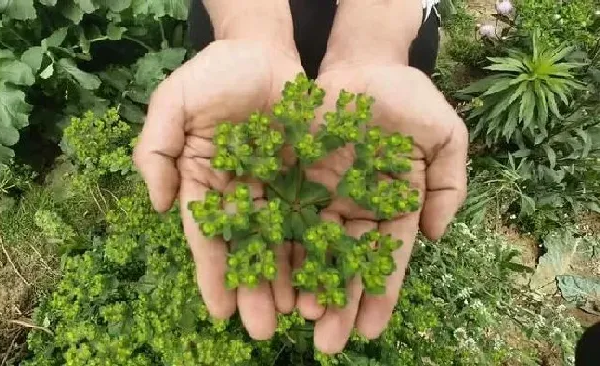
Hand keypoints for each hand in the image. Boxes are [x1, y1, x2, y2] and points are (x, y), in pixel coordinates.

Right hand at [133, 40, 302, 339]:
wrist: (261, 49)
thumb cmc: (213, 74)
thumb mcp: (172, 104)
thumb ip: (156, 151)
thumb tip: (157, 205)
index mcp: (204, 183)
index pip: (207, 236)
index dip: (213, 273)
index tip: (221, 310)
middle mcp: (240, 194)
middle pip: (248, 249)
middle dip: (254, 289)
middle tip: (263, 329)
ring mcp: (276, 188)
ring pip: (283, 241)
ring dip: (289, 279)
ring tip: (298, 315)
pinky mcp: (308, 177)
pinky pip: (314, 216)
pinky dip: (318, 246)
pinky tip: (324, 276)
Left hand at [300, 64, 468, 353]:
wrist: (362, 64)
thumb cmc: (407, 98)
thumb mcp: (444, 135)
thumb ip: (448, 185)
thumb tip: (436, 234)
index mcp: (391, 205)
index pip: (386, 258)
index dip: (379, 293)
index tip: (370, 329)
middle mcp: (354, 208)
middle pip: (344, 263)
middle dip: (337, 302)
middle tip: (327, 343)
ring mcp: (320, 195)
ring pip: (309, 247)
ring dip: (303, 284)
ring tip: (296, 320)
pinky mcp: (290, 178)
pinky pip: (280, 216)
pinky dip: (276, 247)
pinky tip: (271, 278)